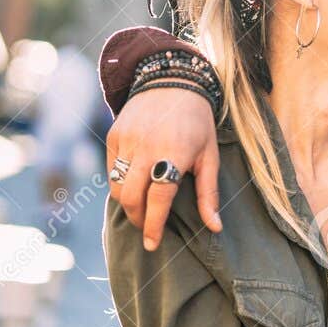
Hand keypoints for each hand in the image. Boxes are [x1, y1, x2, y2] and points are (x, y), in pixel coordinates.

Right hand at [107, 86, 221, 249]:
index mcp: (174, 154)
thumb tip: (215, 227)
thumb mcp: (210, 156)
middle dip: (137, 219)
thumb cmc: (197, 123)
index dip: (153, 225)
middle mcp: (146, 148)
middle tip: (147, 227)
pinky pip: (112, 169)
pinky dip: (119, 183)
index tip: (152, 244)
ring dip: (127, 204)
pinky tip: (134, 185)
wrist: (172, 82)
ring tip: (141, 208)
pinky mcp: (114, 135)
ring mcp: (127, 140)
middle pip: (131, 197)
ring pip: (116, 186)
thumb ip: (209, 194)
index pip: (158, 199)